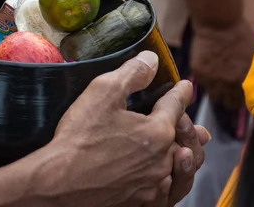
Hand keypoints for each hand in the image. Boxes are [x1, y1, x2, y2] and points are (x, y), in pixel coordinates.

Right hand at [40, 51, 208, 205]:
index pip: (175, 105)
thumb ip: (132, 72)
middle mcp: (162, 160)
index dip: (180, 92)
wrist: (58, 182)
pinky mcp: (139, 201)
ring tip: (189, 152)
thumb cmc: (78, 138)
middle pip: (184, 139)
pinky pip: (165, 192)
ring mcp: (152, 184)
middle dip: (190, 127)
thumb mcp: (103, 91)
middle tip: (195, 125)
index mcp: (158, 132)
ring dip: (186, 156)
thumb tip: (152, 60)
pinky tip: (165, 178)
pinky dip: (170, 181)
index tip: (185, 87)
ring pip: (179, 169)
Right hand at [190, 19, 253, 109]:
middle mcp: (227, 84)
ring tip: (220, 83)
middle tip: (231, 90)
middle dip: (230, 98)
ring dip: (218, 92)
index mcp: (243, 81)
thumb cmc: (241, 36)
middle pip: (228, 104)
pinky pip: (203, 84)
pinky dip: (207, 81)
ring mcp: (210, 79)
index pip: (244, 104)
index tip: (243, 96)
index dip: (244, 100)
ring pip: (214, 96)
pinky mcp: (198, 73)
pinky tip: (210, 71)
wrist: (218, 24)